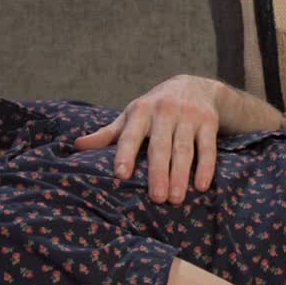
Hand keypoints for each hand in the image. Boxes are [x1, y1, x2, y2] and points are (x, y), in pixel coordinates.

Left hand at [74, 75, 220, 202]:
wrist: (194, 85)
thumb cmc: (155, 108)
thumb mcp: (131, 115)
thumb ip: (108, 133)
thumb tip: (77, 146)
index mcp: (141, 110)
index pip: (131, 134)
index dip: (126, 154)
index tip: (121, 175)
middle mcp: (165, 111)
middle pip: (160, 146)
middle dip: (158, 172)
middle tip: (157, 198)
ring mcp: (188, 116)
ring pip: (184, 149)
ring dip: (181, 175)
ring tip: (175, 199)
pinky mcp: (208, 122)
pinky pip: (208, 147)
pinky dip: (206, 167)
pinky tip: (202, 186)